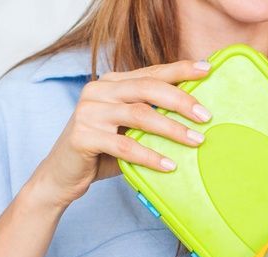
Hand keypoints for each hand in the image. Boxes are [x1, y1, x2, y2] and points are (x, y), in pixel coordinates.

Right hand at [25, 60, 213, 211]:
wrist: (61, 176)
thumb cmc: (102, 152)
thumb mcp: (128, 130)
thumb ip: (151, 118)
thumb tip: (195, 119)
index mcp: (112, 83)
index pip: (151, 73)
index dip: (179, 70)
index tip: (206, 69)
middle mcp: (99, 91)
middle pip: (147, 89)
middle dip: (181, 101)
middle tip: (206, 117)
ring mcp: (88, 112)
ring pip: (139, 115)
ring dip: (172, 129)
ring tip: (196, 141)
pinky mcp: (83, 136)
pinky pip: (125, 146)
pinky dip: (150, 156)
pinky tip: (170, 165)